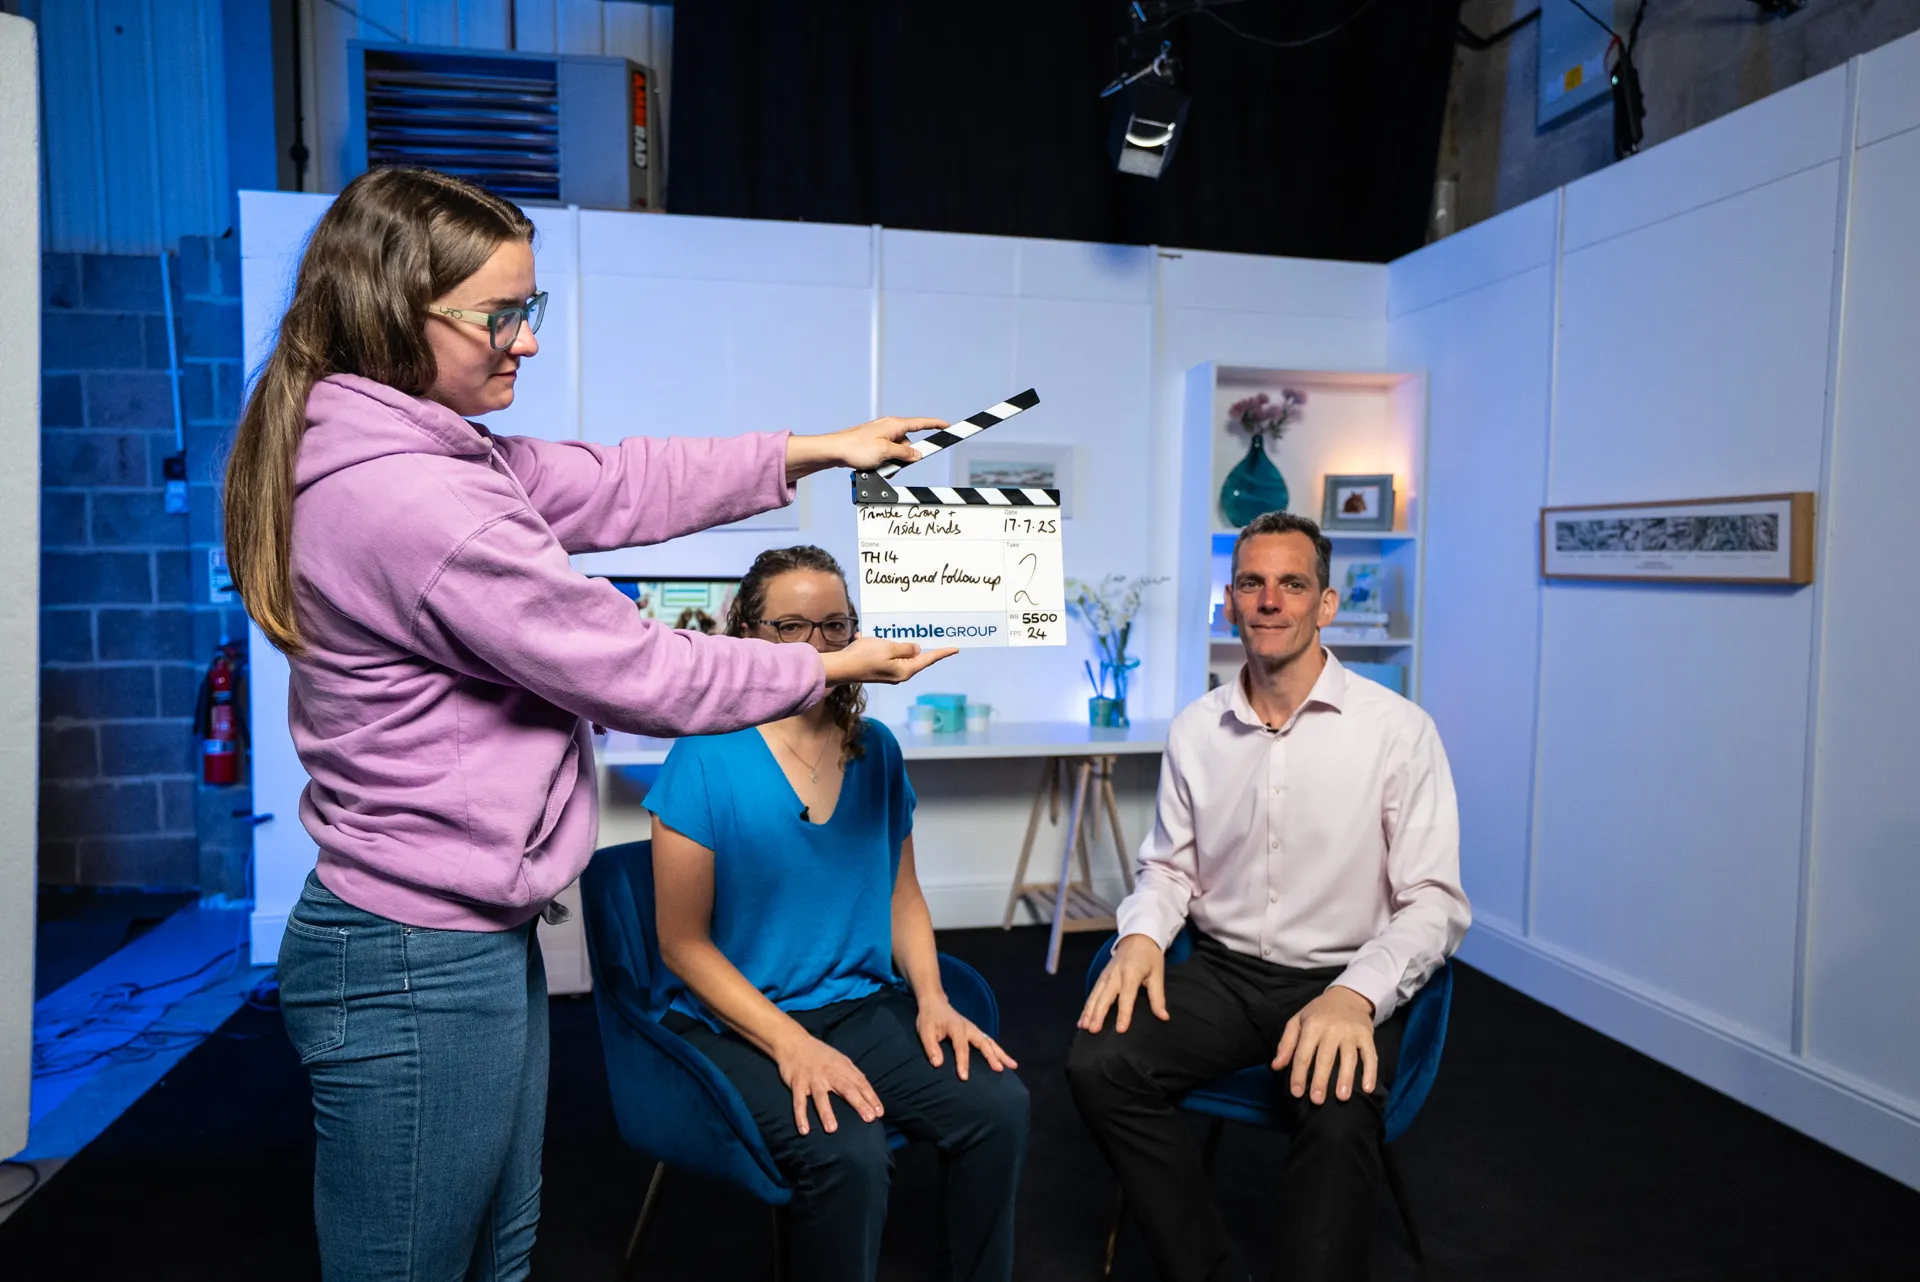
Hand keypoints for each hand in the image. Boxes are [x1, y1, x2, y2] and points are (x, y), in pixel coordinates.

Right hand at [773, 1031, 883, 1136]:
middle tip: (869, 1119)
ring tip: (832, 1129)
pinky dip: (801, 1116)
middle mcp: (829, 1073)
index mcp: (842, 1067)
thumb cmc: (820, 1054)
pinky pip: (799, 1101)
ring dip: (826, 1113)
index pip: (860, 1083)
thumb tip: (867, 1090)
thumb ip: (853, 1074)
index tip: (880, 1112)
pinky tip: (804, 1130)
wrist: (794, 1042)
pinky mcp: (797, 1083)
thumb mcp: (840, 1059)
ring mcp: (813, 1079)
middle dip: (859, 1104)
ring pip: (821, 1097)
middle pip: (846, 1089)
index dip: (871, 1097)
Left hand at [785, 416, 948, 479]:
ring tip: (878, 466)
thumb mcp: (886, 452)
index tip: (947, 426)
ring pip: (897, 452)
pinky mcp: (873, 444)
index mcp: (895, 424)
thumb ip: (904, 453)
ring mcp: (880, 435)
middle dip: (905, 457)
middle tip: (892, 464)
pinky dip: (884, 462)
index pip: (921, 423)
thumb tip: (917, 454)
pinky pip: (886, 455)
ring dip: (892, 463)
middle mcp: (889, 427)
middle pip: (909, 444)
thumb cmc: (856, 448)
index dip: (936, 425)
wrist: (834, 450)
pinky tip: (873, 466)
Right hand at [820, 637, 956, 685]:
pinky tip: (862, 640)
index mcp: (905, 670)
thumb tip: (916, 650)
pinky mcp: (876, 670)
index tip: (956, 649)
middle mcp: (898, 675)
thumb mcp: (890, 647)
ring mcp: (887, 674)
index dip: (942, 653)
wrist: (840, 668)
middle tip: (902, 637)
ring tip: (872, 639)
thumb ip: (906, 648)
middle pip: (910, 657)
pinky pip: (879, 654)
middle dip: (905, 645)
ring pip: (893, 653)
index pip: (928, 659)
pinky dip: (873, 645)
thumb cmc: (865, 656)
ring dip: (885, 643)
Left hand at [915, 996, 1017, 1080]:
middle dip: (992, 1057)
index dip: (963, 1063)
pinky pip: (989, 1041)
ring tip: (1013, 1065)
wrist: (934, 1002)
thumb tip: (938, 1064)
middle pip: (983, 1043)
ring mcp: (974, 1029)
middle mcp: (969, 1028)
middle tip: (1000, 1069)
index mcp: (957, 1028)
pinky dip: (998, 1050)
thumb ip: (931, 1047)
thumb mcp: (924, 1031)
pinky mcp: (975, 1032)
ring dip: (1001, 1054)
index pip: (961, 1048)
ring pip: (990, 1042)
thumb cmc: (929, 1017)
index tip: (965, 1078)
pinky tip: (1004, 1060)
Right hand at [1077, 934, 1167, 1033]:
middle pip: (1105, 996)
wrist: (1137, 937)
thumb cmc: (1149, 957)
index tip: (1120, 1029)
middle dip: (1098, 1014)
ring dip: (1088, 1012)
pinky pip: (1092, 993)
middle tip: (1094, 1030)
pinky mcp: (1101, 977)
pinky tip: (1082, 1021)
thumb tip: (1164, 1017)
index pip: (1127, 996)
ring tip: (1084, 1027)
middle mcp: (1115, 974)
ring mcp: (1106, 975)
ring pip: (1095, 995)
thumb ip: (1158, 997)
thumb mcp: (1158, 974)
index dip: (1124, 1014)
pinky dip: (1086, 1007)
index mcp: (1131, 973)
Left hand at [1272, 985, 1376, 1105]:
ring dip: (1345, 1079)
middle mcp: (1332, 1029)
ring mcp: (1351, 1032)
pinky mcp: (1367, 1036)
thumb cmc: (1318, 1013)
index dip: (1298, 1074)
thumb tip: (1276, 1066)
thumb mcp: (1297, 1021)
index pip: (1303, 1054)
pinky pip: (1370, 1056)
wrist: (1346, 996)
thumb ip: (1286, 1044)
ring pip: (1348, 1058)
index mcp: (1312, 1025)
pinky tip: (1368, 1088)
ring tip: (1342, 1098)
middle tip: (1317, 1101)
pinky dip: (1371, 1072)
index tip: (1296, 1093)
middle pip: (1325, 1058)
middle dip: (1320, 1080)